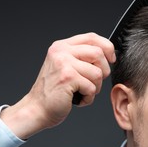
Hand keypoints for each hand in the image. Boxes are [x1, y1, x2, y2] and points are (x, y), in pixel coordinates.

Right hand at [1, 32, 115, 139]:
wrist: (36, 109)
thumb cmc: (53, 92)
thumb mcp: (65, 67)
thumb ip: (81, 57)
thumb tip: (107, 55)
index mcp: (62, 46)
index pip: (91, 37)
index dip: (107, 47)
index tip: (111, 59)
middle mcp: (61, 52)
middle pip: (98, 53)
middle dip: (104, 70)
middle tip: (95, 82)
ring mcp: (64, 63)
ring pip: (98, 73)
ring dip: (95, 87)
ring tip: (83, 92)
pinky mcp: (68, 78)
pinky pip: (92, 87)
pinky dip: (88, 98)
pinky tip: (78, 99)